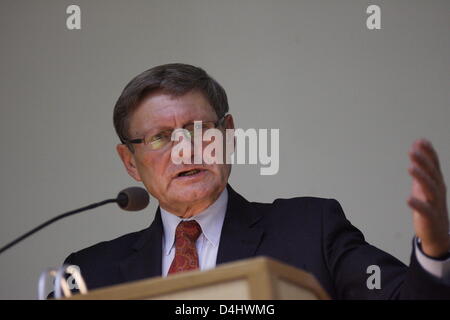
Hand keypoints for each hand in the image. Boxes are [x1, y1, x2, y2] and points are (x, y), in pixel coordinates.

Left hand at [407, 139, 448, 257]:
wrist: (437, 232)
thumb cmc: (429, 204)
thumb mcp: (425, 183)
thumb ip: (421, 166)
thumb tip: (417, 145)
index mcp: (437, 182)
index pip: (434, 165)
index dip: (428, 153)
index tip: (420, 141)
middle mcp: (438, 191)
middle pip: (432, 174)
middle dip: (424, 162)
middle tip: (413, 151)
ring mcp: (435, 203)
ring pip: (430, 189)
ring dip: (421, 178)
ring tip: (410, 168)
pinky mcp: (430, 217)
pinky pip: (425, 210)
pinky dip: (417, 204)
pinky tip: (408, 198)